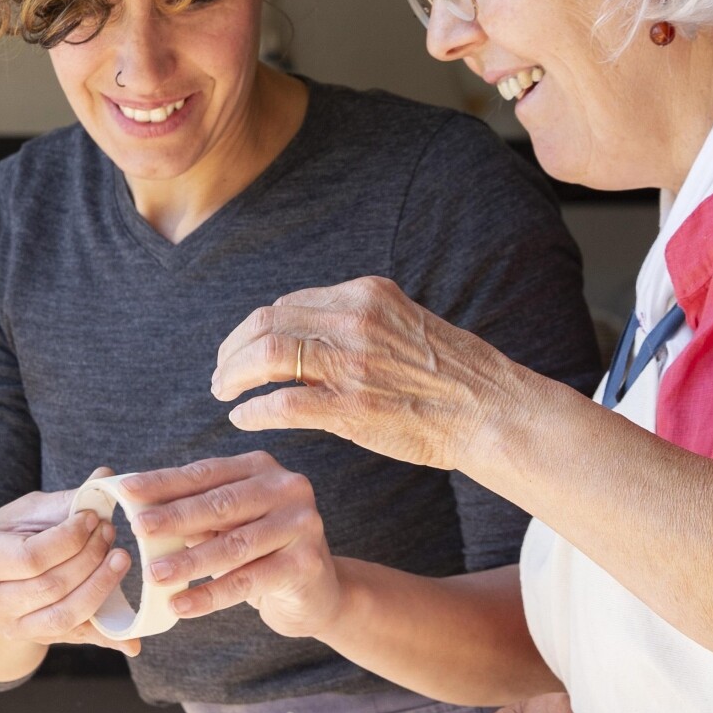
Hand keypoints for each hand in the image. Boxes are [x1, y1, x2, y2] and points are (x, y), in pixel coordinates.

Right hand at [0, 472, 140, 657]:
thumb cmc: (10, 537)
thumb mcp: (26, 513)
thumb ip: (65, 500)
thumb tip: (106, 476)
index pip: (30, 557)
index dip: (69, 538)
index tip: (92, 518)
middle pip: (51, 586)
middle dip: (89, 558)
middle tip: (111, 533)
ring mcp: (14, 627)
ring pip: (65, 615)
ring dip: (100, 587)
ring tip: (121, 559)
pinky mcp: (38, 640)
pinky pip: (77, 639)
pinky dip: (106, 636)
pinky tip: (131, 635)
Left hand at [117, 453, 342, 637]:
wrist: (316, 590)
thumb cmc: (259, 550)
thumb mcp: (228, 523)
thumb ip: (193, 511)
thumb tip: (132, 504)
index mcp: (260, 468)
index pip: (204, 474)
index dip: (163, 483)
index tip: (125, 492)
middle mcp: (286, 488)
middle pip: (220, 503)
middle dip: (175, 517)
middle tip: (138, 528)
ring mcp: (301, 524)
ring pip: (234, 545)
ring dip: (189, 562)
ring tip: (153, 575)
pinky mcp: (306, 563)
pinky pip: (248, 581)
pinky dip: (211, 595)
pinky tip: (181, 605)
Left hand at [211, 277, 519, 470]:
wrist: (491, 410)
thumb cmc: (451, 375)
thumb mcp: (403, 324)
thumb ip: (358, 324)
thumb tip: (309, 335)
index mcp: (365, 295)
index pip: (288, 304)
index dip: (256, 327)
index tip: (244, 347)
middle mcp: (353, 320)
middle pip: (266, 322)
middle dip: (233, 348)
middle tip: (221, 372)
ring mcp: (351, 363)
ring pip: (266, 354)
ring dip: (233, 373)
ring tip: (223, 391)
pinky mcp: (350, 406)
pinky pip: (282, 402)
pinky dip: (253, 410)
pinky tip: (243, 418)